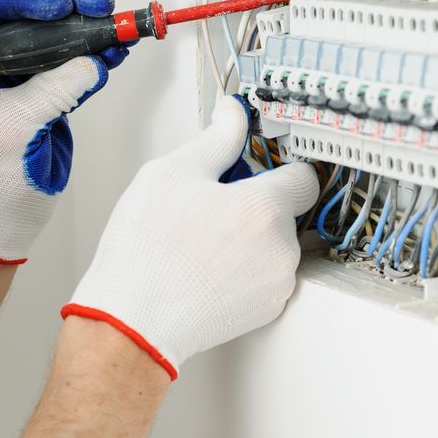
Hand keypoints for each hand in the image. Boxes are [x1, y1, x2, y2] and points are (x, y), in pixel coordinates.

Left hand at [0, 0, 126, 263]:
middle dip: (66, 8)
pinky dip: (92, 57)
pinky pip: (66, 64)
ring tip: (115, 31)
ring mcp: (13, 79)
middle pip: (25, 15)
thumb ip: (55, 90)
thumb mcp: (18, 129)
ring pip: (50, 37)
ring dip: (85, 31)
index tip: (58, 9)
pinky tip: (113, 53)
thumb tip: (93, 62)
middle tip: (99, 7)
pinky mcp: (39, 95)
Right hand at [62, 96, 319, 379]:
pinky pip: (267, 274)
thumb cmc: (145, 253)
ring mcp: (278, 283)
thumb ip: (216, 139)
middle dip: (256, 204)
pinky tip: (209, 268)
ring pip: (276, 243)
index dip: (279, 167)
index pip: (303, 175)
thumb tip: (234, 114)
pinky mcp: (268, 310)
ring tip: (204, 242)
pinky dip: (247, 268)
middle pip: (286, 210)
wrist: (133, 323)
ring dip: (252, 237)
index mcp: (265, 209)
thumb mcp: (171, 174)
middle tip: (212, 207)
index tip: (257, 168)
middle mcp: (282, 249)